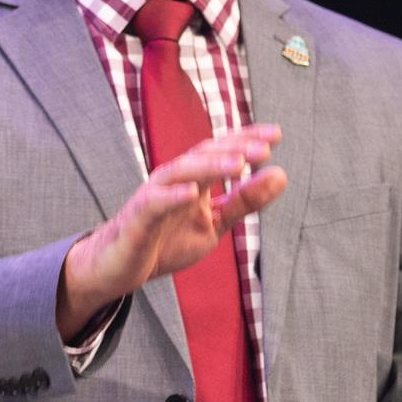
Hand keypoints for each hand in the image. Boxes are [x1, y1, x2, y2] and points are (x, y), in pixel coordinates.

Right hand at [55, 125, 286, 336]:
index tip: (276, 134)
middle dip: (233, 149)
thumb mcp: (214, 222)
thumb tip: (280, 174)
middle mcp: (174, 179)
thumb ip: (244, 200)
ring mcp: (154, 195)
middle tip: (263, 150)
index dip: (246, 139)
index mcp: (193, 177)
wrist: (121, 266)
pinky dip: (172, 196)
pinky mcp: (138, 217)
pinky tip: (192, 193)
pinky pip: (155, 203)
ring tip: (237, 165)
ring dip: (209, 166)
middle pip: (203, 155)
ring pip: (181, 172)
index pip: (221, 150)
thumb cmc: (166, 240)